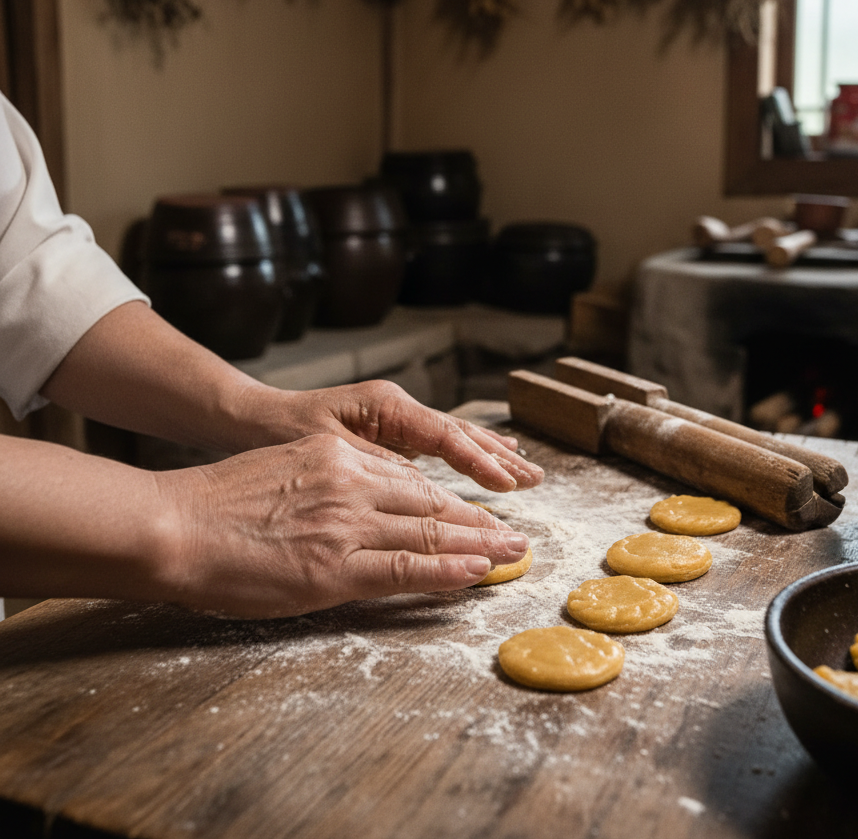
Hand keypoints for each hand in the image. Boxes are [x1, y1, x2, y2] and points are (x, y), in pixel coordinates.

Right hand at [158, 432, 530, 617]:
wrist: (173, 523)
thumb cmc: (217, 499)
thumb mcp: (284, 464)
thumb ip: (331, 474)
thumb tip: (366, 493)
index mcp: (338, 454)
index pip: (409, 478)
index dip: (448, 499)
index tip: (474, 510)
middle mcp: (351, 482)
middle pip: (430, 503)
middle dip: (477, 520)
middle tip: (512, 532)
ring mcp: (346, 525)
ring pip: (428, 533)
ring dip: (478, 545)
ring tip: (512, 553)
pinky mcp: (334, 568)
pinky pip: (405, 569)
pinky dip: (447, 571)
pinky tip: (476, 574)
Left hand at [254, 379, 544, 492]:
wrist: (244, 422)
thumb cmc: (276, 438)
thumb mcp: (326, 455)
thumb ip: (377, 470)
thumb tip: (423, 490)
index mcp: (384, 406)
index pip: (445, 435)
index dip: (479, 461)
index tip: (507, 485)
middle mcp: (394, 406)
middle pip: (458, 433)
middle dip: (497, 457)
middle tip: (534, 480)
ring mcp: (392, 417)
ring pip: (451, 436)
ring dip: (489, 455)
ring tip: (524, 470)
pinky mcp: (386, 431)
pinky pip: (435, 444)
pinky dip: (465, 454)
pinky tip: (486, 459)